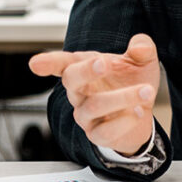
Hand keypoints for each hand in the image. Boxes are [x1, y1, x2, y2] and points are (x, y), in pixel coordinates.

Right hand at [29, 33, 159, 155]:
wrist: (141, 113)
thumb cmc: (132, 82)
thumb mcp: (141, 61)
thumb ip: (142, 48)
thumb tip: (141, 46)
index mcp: (83, 68)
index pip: (61, 63)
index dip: (48, 62)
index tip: (35, 64)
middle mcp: (79, 92)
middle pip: (71, 80)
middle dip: (85, 71)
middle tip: (104, 63)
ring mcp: (85, 114)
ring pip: (94, 106)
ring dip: (123, 97)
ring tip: (146, 91)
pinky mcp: (97, 135)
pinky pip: (106, 131)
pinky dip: (125, 121)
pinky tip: (138, 111)